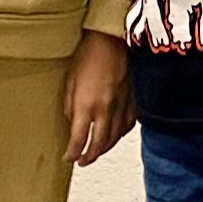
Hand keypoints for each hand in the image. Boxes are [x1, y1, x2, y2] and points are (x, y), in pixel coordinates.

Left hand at [63, 30, 134, 166]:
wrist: (112, 40)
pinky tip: (115, 136)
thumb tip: (73, 123)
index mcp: (87, 106)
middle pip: (99, 145)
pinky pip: (127, 126)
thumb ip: (71, 106)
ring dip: (104, 149)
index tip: (69, 158)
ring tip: (96, 152)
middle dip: (89, 157)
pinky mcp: (133, 101)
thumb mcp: (70, 81)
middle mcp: (106, 110)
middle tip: (82, 161)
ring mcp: (122, 107)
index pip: (79, 140)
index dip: (73, 154)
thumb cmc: (90, 54)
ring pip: (115, 138)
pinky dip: (120, 135)